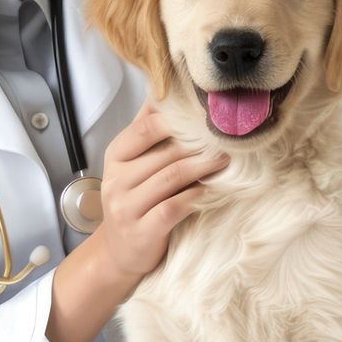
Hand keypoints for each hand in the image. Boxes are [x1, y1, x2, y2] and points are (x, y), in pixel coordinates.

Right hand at [98, 98, 229, 280]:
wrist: (119, 251)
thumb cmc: (133, 200)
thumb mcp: (132, 163)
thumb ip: (146, 129)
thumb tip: (164, 90)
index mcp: (115, 157)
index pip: (145, 129)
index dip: (176, 119)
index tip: (205, 114)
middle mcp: (116, 180)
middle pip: (164, 153)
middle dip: (198, 144)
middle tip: (227, 137)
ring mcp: (126, 207)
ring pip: (171, 178)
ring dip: (203, 166)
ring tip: (226, 158)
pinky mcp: (142, 231)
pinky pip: (174, 207)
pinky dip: (196, 196)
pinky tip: (211, 189)